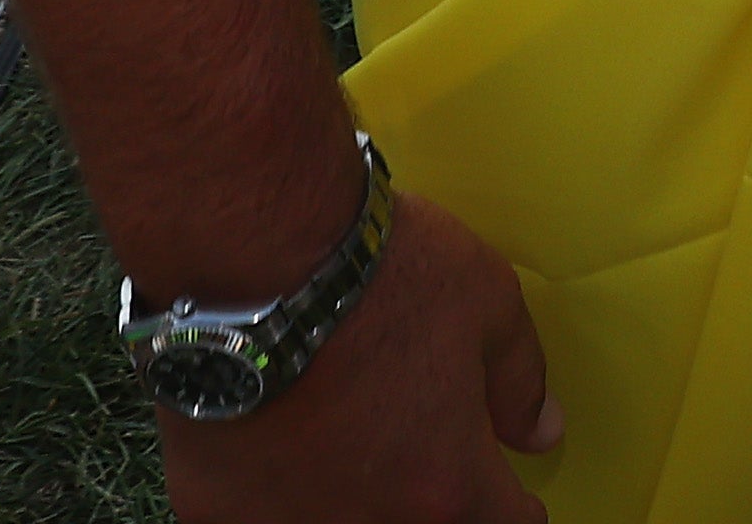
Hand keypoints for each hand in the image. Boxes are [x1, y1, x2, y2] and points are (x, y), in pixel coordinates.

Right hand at [157, 192, 556, 523]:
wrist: (253, 255)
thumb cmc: (380, 274)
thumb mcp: (487, 301)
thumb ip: (520, 379)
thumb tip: (542, 431)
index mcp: (446, 487)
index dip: (513, 507)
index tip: (504, 489)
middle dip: (426, 497)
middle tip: (411, 446)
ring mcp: (284, 523)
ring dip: (344, 496)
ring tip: (333, 437)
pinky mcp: (210, 508)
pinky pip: (251, 513)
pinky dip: (265, 488)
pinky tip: (263, 438)